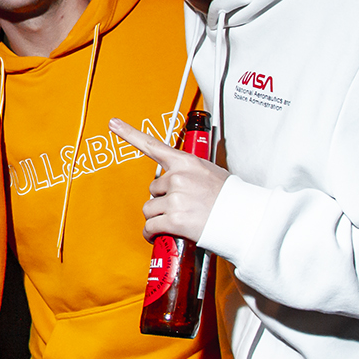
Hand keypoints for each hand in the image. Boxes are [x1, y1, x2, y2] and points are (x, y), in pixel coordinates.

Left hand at [110, 116, 228, 241]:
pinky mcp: (174, 220)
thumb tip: (174, 182)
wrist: (245, 219)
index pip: (152, 145)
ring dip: (158, 217)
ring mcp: (175, 199)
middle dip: (162, 200)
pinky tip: (161, 235)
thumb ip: (189, 173)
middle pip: (152, 189)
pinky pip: (151, 227)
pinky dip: (152, 234)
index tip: (113, 123)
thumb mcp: (209, 173)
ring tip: (178, 220)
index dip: (129, 133)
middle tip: (182, 207)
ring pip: (150, 209)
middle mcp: (178, 178)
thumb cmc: (230, 198)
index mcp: (186, 162)